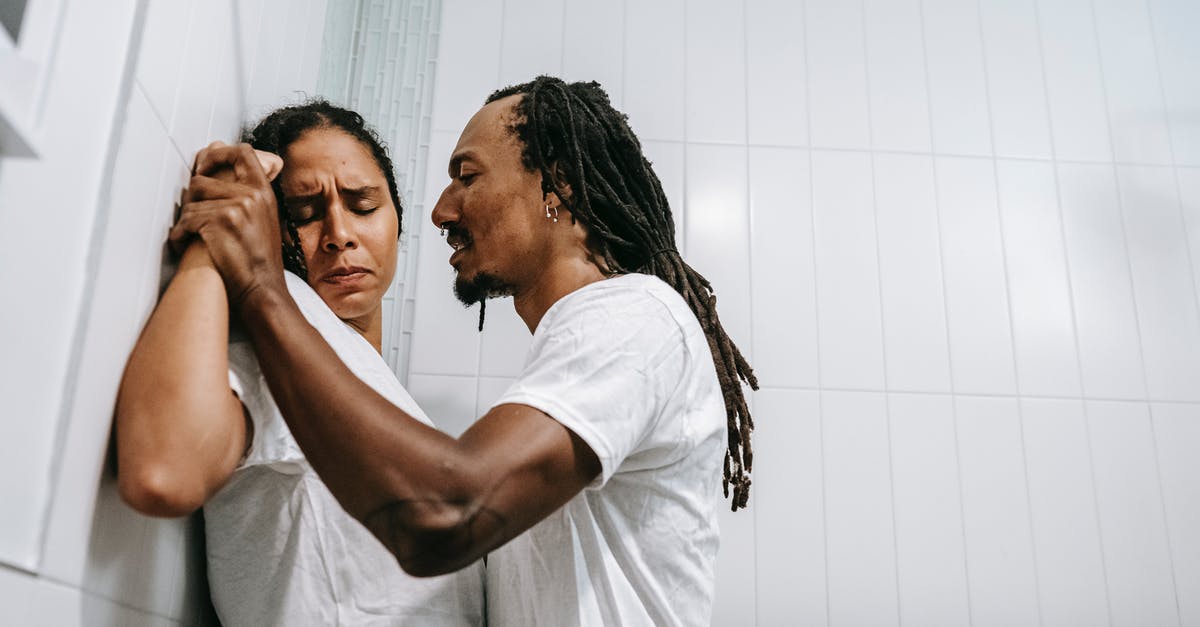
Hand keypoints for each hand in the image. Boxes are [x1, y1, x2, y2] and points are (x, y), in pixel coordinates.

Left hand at [170, 142, 286, 307]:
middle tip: (189, 209)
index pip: (241, 152)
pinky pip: (186, 220)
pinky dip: (180, 235)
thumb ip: (250, 198)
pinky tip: (184, 244)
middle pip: (203, 178)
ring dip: (185, 220)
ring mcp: (237, 207)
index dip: (217, 153)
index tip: (204, 166)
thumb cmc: (259, 261)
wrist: (262, 289)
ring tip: (189, 235)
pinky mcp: (220, 222)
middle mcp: (253, 195)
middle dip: (190, 196)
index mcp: (264, 192)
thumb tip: (225, 181)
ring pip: (191, 202)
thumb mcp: (265, 220)